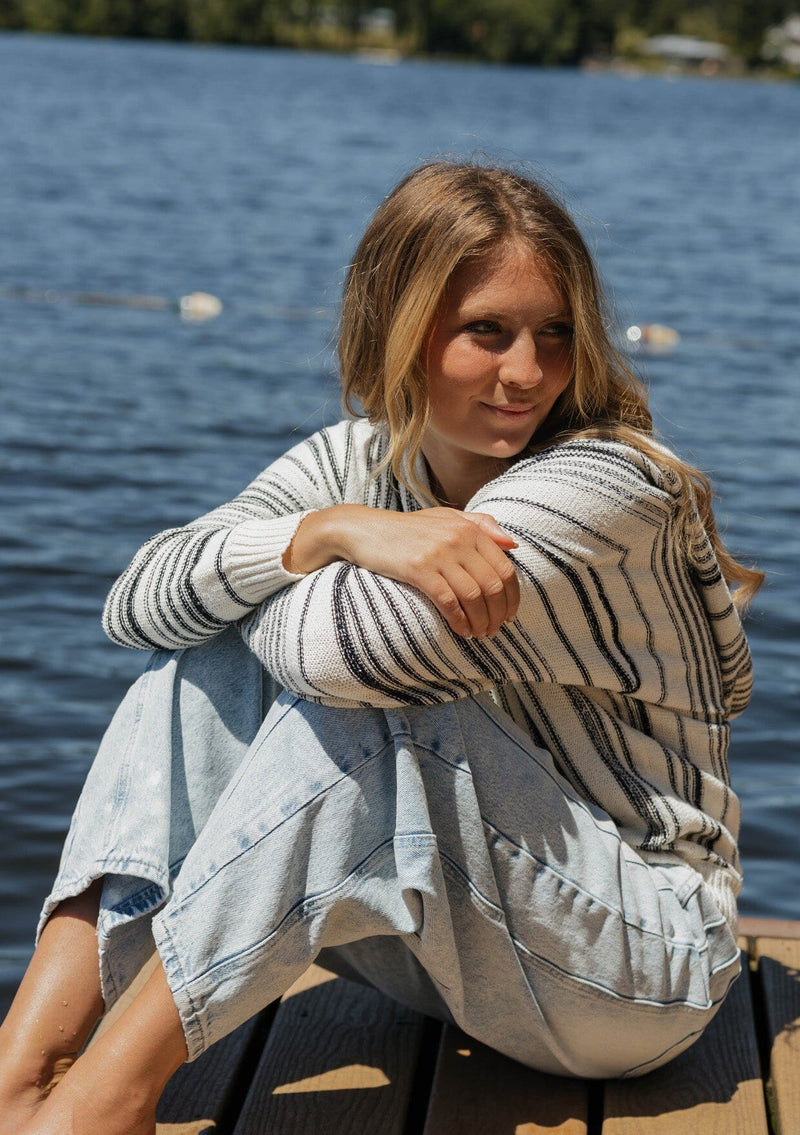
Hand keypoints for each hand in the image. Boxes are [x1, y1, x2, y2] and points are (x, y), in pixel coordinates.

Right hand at [285, 505, 519, 637]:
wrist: (364, 529)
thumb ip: (481, 525)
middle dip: (499, 614)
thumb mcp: (445, 518)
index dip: (512, 597)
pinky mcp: (418, 569)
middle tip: (495, 630)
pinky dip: (459, 621)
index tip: (510, 615)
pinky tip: (461, 631)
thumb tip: (513, 545)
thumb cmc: (407, 528)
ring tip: (480, 634)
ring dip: (481, 621)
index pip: (505, 568)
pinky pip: (449, 601)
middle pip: (493, 585)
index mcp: (469, 529)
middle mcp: (458, 539)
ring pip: (474, 596)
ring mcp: (438, 554)